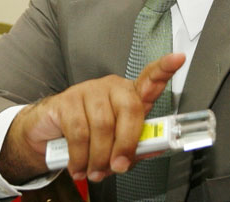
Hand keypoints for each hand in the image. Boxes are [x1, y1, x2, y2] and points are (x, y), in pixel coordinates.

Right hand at [0, 53, 184, 183]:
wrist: (51, 134)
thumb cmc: (91, 136)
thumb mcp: (117, 144)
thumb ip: (136, 146)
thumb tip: (153, 148)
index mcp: (129, 95)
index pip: (150, 78)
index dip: (164, 68)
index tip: (178, 59)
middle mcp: (112, 87)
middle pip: (129, 109)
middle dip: (126, 144)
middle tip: (118, 166)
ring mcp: (89, 90)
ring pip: (103, 125)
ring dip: (99, 157)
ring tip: (94, 170)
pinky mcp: (67, 99)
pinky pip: (79, 131)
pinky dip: (80, 156)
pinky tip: (78, 164)